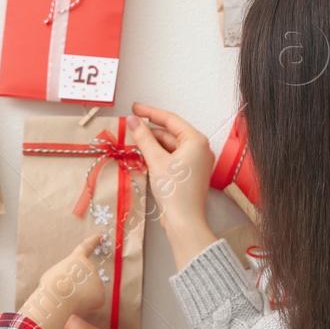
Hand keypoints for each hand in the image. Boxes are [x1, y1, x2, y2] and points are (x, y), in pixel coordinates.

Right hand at [19, 234, 105, 328]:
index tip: (100, 236)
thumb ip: (68, 275)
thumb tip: (75, 287)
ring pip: (88, 292)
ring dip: (80, 296)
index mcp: (76, 259)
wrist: (57, 297)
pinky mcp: (101, 294)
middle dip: (78, 287)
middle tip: (66, 292)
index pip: (87, 247)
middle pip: (85, 278)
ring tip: (70, 297)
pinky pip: (93, 302)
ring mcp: (97, 280)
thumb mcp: (55, 273)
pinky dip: (86, 306)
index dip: (93, 241)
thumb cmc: (51, 285)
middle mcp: (90, 267)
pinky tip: (78, 305)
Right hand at [128, 104, 217, 269]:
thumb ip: (143, 138)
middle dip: (150, 132)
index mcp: (196, 140)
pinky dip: (158, 156)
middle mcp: (200, 149)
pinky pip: (172, 158)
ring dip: (152, 145)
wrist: (184, 220)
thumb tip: (133, 120)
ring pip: (170, 146)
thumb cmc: (175, 191)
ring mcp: (196, 162)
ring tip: (133, 144)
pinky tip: (144, 157)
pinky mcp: (189, 173)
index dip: (150, 112)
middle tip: (130, 129)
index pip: (170, 120)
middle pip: (170, 133)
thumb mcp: (156, 160)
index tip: (134, 108)